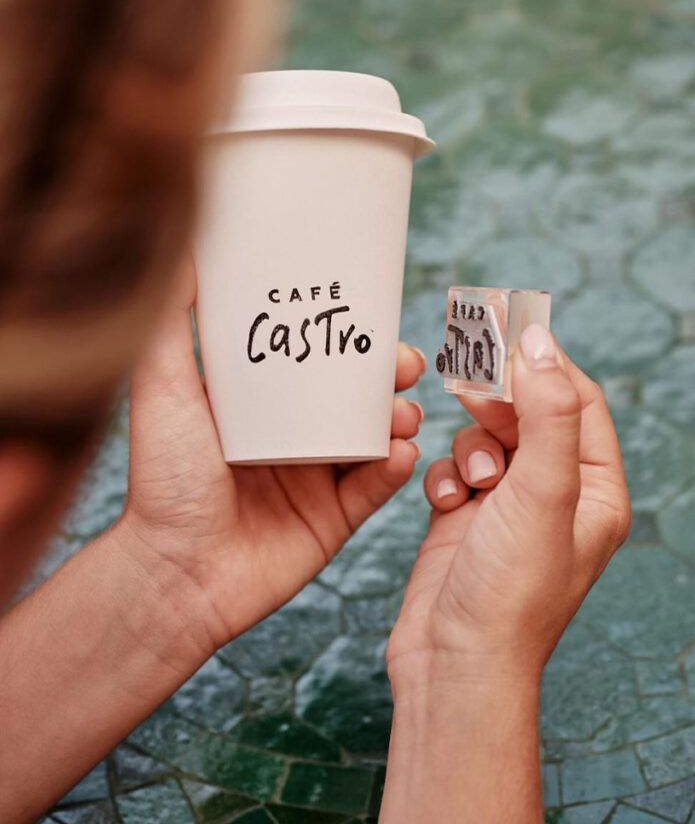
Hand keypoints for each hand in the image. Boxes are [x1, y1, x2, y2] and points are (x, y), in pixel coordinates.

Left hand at [117, 259, 425, 653]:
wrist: (174, 574)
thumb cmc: (162, 478)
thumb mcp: (161, 386)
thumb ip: (173, 321)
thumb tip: (185, 250)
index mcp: (260, 403)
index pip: (314, 357)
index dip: (348, 335)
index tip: (373, 312)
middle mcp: (292, 435)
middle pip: (355, 393)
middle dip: (388, 373)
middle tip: (404, 363)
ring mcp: (316, 478)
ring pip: (375, 436)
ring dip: (400, 416)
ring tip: (402, 412)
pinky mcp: (333, 520)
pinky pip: (377, 488)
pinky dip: (396, 467)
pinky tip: (401, 451)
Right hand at [387, 323, 630, 688]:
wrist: (453, 662)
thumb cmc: (509, 591)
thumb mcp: (541, 491)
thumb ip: (547, 413)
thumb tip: (540, 342)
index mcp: (596, 489)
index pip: (578, 399)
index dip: (543, 362)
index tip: (506, 331)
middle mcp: (556, 493)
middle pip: (529, 411)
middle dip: (499, 399)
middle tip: (467, 378)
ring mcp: (509, 505)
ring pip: (487, 435)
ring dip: (471, 445)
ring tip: (471, 482)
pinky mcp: (466, 516)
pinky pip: (455, 466)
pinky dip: (446, 475)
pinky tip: (446, 503)